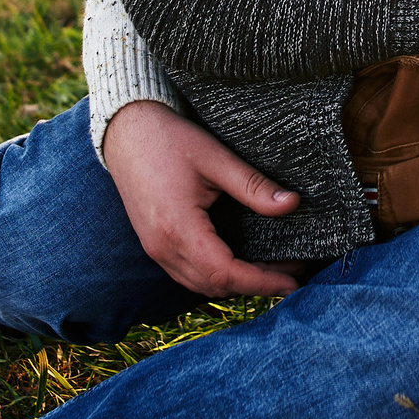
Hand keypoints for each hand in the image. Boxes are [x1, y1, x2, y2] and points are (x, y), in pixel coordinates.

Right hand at [100, 100, 302, 297]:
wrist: (125, 132)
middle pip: (214, 286)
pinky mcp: (153, 245)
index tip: (293, 281)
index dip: (261, 282)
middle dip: (255, 286)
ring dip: (235, 285)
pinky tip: (238, 264)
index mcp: (178, 228)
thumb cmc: (168, 140)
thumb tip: (292, 204)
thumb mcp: (215, 158)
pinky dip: (214, 278)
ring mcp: (154, 249)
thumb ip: (253, 186)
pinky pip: (186, 275)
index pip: (225, 273)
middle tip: (293, 273)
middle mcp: (162, 248)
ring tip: (272, 271)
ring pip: (199, 285)